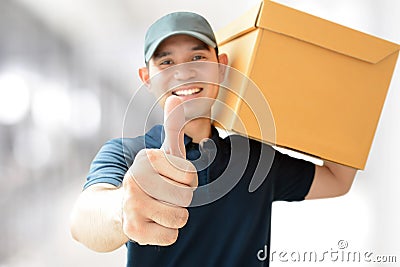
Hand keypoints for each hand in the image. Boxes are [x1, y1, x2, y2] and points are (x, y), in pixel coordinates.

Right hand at [122, 96, 197, 245]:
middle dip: (180, 199)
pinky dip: (165, 233)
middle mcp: (135, 179)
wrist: (119, 207)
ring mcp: (132, 204)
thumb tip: (177, 97)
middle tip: (162, 195)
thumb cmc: (151, 178)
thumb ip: (173, 125)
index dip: (185, 181)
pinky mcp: (132, 229)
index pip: (190, 175)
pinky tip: (151, 223)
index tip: (168, 178)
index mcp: (147, 158)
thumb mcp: (163, 152)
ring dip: (173, 217)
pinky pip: (171, 235)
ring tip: (157, 209)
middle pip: (186, 197)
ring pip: (180, 217)